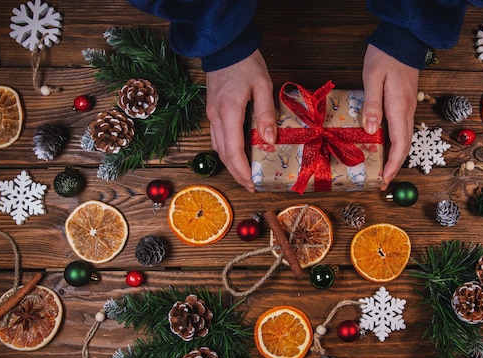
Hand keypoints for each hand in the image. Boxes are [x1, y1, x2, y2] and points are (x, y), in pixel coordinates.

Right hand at [205, 50, 275, 191]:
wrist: (225, 46)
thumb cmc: (246, 63)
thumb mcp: (263, 85)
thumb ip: (266, 114)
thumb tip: (270, 141)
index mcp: (229, 113)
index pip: (233, 151)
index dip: (242, 171)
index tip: (251, 184)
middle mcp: (216, 118)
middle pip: (223, 154)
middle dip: (236, 173)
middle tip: (250, 186)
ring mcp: (211, 115)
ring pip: (217, 148)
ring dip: (230, 164)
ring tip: (245, 174)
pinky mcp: (212, 111)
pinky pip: (216, 138)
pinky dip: (226, 151)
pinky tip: (237, 154)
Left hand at [362, 44, 419, 190]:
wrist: (403, 39)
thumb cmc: (385, 56)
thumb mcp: (373, 78)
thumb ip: (373, 105)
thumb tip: (371, 131)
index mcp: (399, 108)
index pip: (400, 144)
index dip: (393, 165)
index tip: (384, 179)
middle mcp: (407, 111)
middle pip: (405, 146)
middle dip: (394, 166)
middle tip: (381, 180)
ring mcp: (408, 107)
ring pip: (404, 138)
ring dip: (395, 156)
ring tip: (382, 167)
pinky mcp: (405, 102)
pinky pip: (402, 129)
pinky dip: (395, 143)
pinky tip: (383, 145)